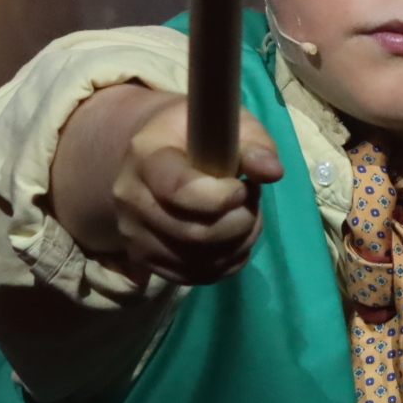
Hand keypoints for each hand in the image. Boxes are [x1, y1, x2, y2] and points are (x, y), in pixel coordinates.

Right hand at [108, 98, 283, 287]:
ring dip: (238, 244)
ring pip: (198, 261)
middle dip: (240, 221)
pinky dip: (227, 263)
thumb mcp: (227, 126)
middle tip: (252, 200)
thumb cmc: (198, 136)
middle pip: (193, 232)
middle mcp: (130, 199)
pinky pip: (195, 276)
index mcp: (145, 156)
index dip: (222, 197)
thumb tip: (272, 172)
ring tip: (247, 217)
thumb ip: (254, 145)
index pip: (180, 190)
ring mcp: (133, 234)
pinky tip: (236, 239)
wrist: (159, 155)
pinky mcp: (145, 260)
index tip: (244, 187)